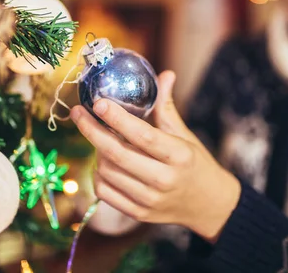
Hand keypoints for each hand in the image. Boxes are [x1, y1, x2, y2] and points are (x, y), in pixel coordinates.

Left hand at [70, 71, 240, 241]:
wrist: (209, 205)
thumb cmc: (195, 163)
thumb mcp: (185, 134)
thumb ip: (167, 106)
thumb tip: (165, 74)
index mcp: (179, 155)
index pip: (142, 135)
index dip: (117, 118)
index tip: (97, 102)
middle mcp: (164, 180)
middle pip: (117, 154)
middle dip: (91, 130)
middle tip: (77, 113)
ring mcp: (149, 200)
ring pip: (107, 172)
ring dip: (96, 151)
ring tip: (99, 137)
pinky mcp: (138, 213)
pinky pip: (104, 192)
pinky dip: (97, 174)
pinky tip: (102, 162)